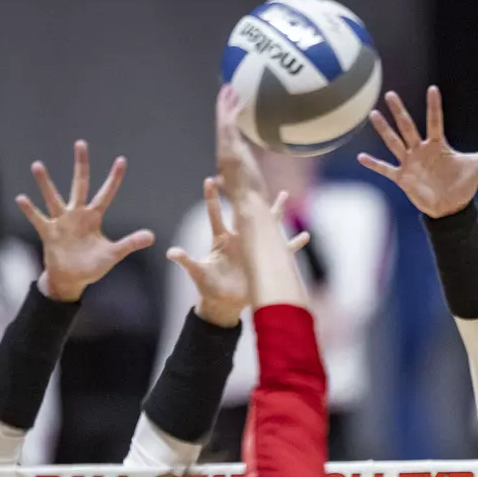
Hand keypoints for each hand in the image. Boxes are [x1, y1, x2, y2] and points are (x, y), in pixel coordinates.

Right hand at [15, 141, 154, 302]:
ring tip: (37, 165)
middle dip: (81, 165)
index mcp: (93, 217)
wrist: (71, 279)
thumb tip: (152, 236)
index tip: (122, 160)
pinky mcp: (49, 233)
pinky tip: (21, 198)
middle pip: (79, 184)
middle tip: (81, 143)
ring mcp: (61, 222)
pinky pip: (38, 219)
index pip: (106, 194)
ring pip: (53, 198)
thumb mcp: (113, 254)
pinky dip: (30, 210)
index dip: (114, 178)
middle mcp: (77, 214)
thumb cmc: (91, 265)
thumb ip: (130, 243)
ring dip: (45, 184)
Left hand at [166, 178, 309, 326]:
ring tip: (283, 194)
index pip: (216, 213)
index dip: (213, 197)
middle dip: (248, 194)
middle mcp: (240, 238)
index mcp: (222, 238)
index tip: (211, 178)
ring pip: (267, 224)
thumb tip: (171, 252)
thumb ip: (186, 261)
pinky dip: (294, 244)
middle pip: (245, 211)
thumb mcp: (198, 273)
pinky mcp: (265, 262)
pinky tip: (305, 235)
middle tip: (250, 174)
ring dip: (275, 211)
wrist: (224, 302)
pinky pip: (283, 251)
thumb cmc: (209, 287)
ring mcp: (254, 249)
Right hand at [215, 85, 268, 203]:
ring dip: (224, 105)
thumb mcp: (266, 197)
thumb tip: (284, 193)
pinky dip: (226, 110)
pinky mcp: (228, 149)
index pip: (231, 142)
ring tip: (228, 88)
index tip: (236, 113)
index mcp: (233, 167)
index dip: (231, 126)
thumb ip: (272, 192)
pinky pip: (227, 125)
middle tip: (229, 91)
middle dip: (225, 110)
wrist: (250, 207)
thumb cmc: (258, 206)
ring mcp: (226, 152)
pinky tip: (232, 97)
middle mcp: (227, 158)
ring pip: (224, 124)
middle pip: (225, 129)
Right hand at [358, 86, 477, 217]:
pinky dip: (374, 165)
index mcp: (438, 145)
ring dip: (384, 130)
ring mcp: (410, 163)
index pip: (435, 121)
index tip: (433, 88)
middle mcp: (421, 150)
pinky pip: (386, 169)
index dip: (435, 107)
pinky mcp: (403, 178)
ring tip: (373, 114)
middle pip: (409, 127)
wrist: (451, 207)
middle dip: (400, 112)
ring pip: (395, 143)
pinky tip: (361, 157)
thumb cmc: (463, 184)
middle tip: (390, 94)